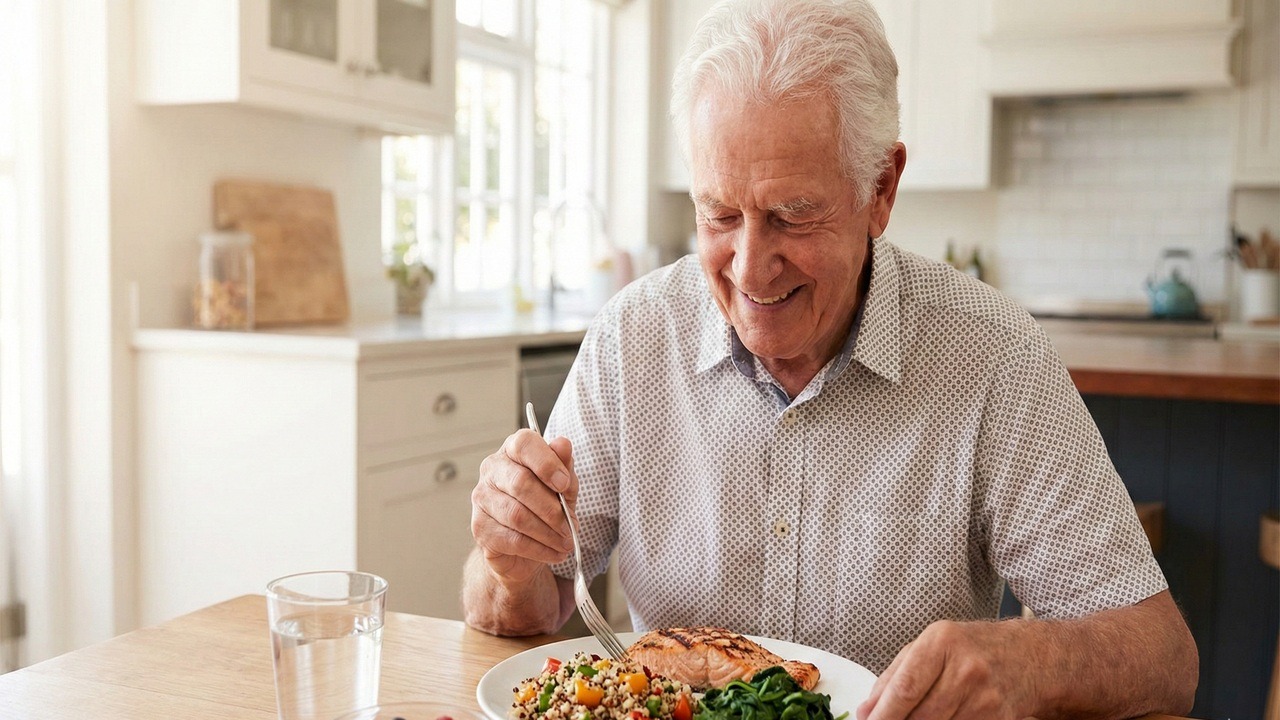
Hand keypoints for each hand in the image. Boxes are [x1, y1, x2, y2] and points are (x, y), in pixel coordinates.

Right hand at [471, 430, 576, 583]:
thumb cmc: (543, 507)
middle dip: (552, 508)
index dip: (546, 463)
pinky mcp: (480, 528)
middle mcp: (492, 470)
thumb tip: (563, 444)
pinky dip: (539, 549)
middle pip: (520, 483)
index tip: (565, 484)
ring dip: (548, 533)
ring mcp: (482, 498)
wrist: (521, 547)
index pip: (524, 444)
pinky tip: (553, 552)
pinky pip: (513, 539)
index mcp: (513, 451)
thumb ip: (564, 466)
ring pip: (517, 515)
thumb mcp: (562, 486)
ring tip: (566, 543)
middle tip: (571, 525)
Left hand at [856, 620, 1035, 719]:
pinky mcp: (999, 719)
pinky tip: (944, 717)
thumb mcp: (931, 645)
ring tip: (921, 714)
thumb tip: (866, 710)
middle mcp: (966, 669)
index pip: (905, 688)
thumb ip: (893, 677)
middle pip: (920, 716)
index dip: (883, 714)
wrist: (1030, 656)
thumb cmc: (973, 647)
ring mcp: (986, 698)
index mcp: (942, 642)